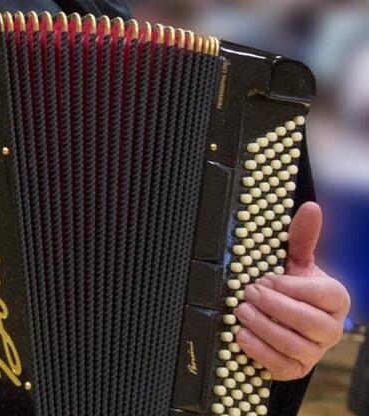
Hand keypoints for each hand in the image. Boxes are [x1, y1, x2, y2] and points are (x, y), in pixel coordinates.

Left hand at [235, 201, 349, 379]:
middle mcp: (330, 328)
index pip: (326, 296)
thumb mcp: (296, 258)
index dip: (295, 288)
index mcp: (335, 299)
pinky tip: (241, 335)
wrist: (284, 314)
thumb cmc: (292, 284)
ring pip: (295, 346)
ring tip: (241, 311)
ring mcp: (314, 351)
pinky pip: (282, 367)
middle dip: (276, 307)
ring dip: (265, 328)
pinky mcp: (296, 368)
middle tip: (249, 292)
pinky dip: (260, 352)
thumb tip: (311, 207)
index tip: (269, 277)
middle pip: (311, 324)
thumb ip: (302, 235)